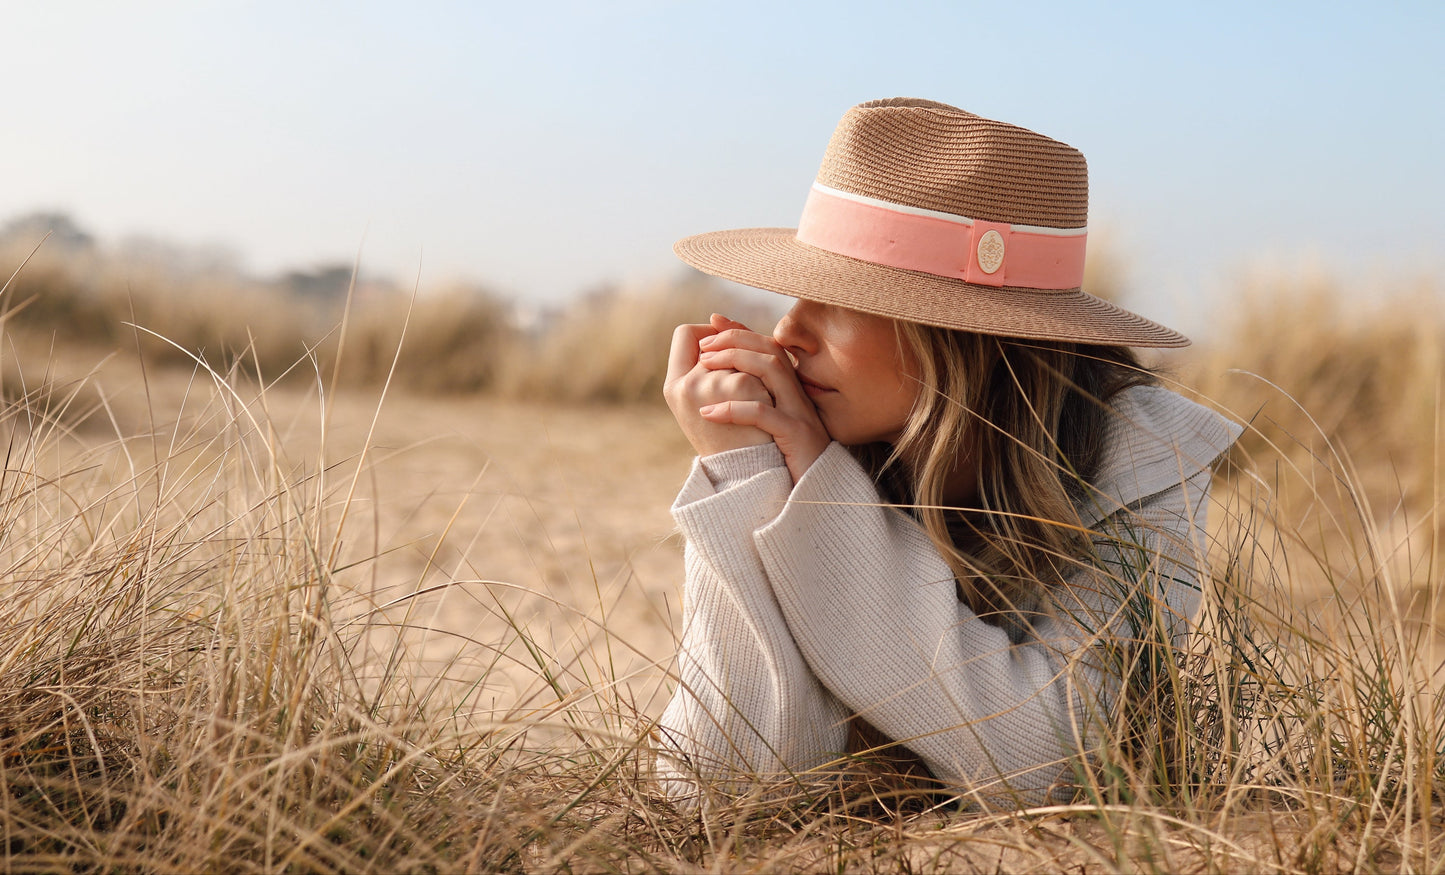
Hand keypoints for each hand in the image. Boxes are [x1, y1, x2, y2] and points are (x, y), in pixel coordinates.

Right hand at [664, 318, 773, 456]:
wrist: (753, 475)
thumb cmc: (735, 437)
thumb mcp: (713, 398)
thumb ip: (712, 363)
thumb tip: (719, 318)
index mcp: (673, 387)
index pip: (685, 334)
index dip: (709, 335)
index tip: (727, 353)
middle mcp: (683, 385)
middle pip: (716, 340)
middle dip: (735, 355)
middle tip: (749, 385)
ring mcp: (708, 385)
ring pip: (738, 352)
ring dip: (754, 370)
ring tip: (759, 399)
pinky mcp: (736, 387)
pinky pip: (757, 365)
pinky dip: (768, 381)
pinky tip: (770, 404)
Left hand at [695, 314, 830, 482]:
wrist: (819, 497)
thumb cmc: (791, 464)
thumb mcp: (775, 428)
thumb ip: (760, 403)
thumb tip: (726, 387)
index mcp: (793, 391)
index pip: (768, 346)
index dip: (741, 330)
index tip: (714, 323)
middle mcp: (799, 396)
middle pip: (770, 349)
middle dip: (734, 339)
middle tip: (704, 345)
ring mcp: (799, 414)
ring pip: (770, 370)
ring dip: (734, 361)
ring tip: (704, 366)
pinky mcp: (796, 435)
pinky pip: (763, 414)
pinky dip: (733, 409)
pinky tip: (707, 413)